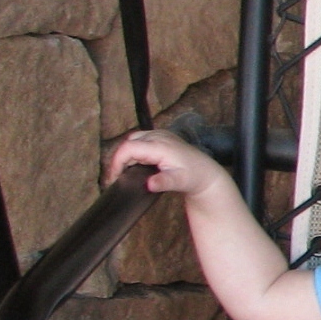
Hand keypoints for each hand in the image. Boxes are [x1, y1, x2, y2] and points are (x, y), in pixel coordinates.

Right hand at [105, 129, 226, 197]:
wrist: (205, 173)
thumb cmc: (192, 177)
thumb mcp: (179, 182)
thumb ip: (164, 182)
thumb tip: (149, 184)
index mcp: (160, 145)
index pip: (128, 148)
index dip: (117, 162)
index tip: (114, 178)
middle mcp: (158, 136)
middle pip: (128, 143)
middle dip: (120, 160)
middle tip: (118, 178)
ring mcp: (160, 135)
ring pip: (133, 141)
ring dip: (126, 155)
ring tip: (125, 173)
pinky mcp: (161, 137)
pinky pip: (140, 141)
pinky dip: (134, 152)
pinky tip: (135, 166)